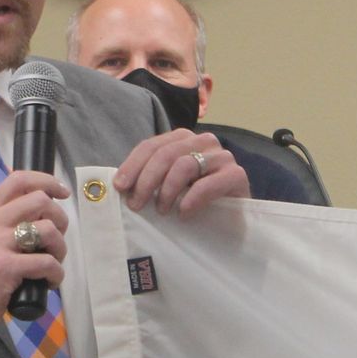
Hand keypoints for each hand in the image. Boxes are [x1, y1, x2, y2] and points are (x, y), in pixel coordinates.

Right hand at [0, 170, 69, 355]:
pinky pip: (46, 263)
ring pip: (47, 230)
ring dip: (60, 248)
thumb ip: (2, 227)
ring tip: (53, 263)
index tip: (61, 192)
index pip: (18, 180)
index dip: (46, 181)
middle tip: (57, 239)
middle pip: (40, 200)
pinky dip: (56, 274)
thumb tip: (37, 221)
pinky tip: (50, 282)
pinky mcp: (4, 268)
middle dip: (60, 218)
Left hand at [113, 128, 248, 215]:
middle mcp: (203, 141)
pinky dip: (191, 199)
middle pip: (165, 154)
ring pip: (184, 165)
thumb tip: (119, 184)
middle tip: (136, 205)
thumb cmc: (196, 201)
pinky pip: (208, 183)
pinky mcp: (237, 175)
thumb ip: (149, 177)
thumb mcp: (168, 185)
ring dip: (167, 191)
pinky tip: (183, 214)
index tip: (120, 187)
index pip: (151, 145)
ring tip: (162, 211)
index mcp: (183, 139)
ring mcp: (222, 156)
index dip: (132, 165)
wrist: (233, 218)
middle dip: (145, 180)